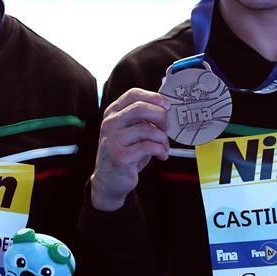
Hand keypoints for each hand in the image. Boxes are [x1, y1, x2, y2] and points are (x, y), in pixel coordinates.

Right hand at [90, 88, 169, 210]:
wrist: (109, 181)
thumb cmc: (125, 153)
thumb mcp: (131, 131)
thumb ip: (143, 118)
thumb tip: (166, 109)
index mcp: (112, 113)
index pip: (133, 95)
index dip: (153, 97)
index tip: (166, 106)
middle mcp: (109, 124)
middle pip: (140, 108)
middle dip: (161, 116)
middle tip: (167, 127)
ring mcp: (112, 140)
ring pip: (147, 129)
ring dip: (162, 138)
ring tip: (164, 147)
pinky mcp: (120, 156)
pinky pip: (148, 146)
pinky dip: (161, 150)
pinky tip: (161, 155)